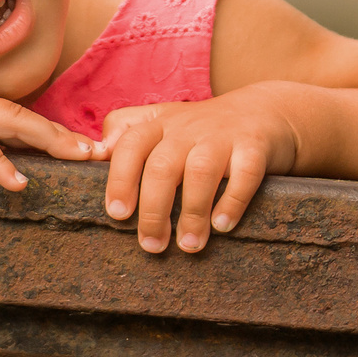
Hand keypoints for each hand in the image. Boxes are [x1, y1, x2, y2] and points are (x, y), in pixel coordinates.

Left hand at [99, 91, 301, 253]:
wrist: (264, 111)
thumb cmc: (201, 129)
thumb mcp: (162, 122)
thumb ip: (126, 133)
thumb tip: (92, 156)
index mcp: (159, 124)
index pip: (130, 146)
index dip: (120, 180)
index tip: (117, 214)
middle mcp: (187, 128)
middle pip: (162, 166)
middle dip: (153, 210)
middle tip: (151, 246)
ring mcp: (222, 136)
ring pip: (200, 172)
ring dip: (191, 213)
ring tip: (188, 245)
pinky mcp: (254, 146)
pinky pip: (244, 173)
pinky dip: (233, 201)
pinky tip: (223, 226)